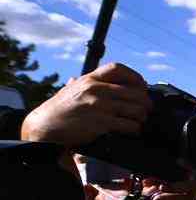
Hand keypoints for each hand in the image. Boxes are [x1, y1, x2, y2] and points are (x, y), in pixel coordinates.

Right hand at [21, 63, 151, 146]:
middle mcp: (97, 89)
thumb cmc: (59, 109)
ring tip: (139, 121)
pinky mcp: (101, 123)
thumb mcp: (70, 89)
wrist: (45, 126)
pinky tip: (132, 130)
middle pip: (136, 92)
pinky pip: (129, 125)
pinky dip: (135, 129)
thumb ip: (81, 83)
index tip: (141, 86)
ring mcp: (100, 106)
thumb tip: (82, 78)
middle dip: (145, 103)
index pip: (118, 69)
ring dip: (142, 117)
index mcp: (90, 79)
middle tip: (146, 110)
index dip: (134, 76)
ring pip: (137, 109)